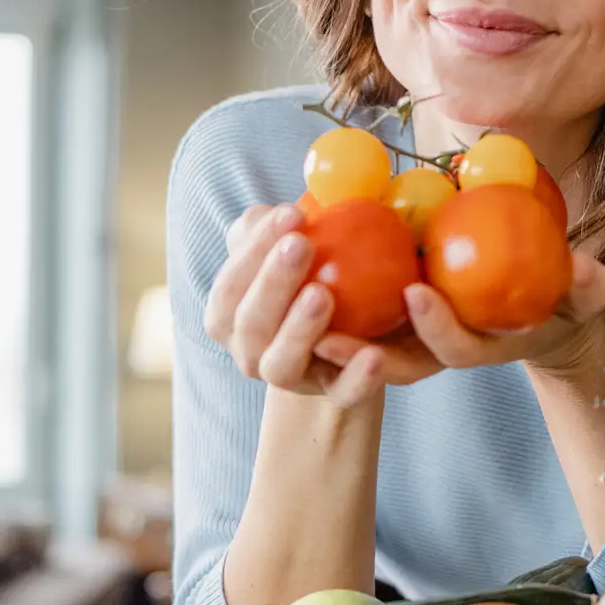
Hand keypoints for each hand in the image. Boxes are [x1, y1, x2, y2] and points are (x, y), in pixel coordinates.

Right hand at [202, 202, 384, 406]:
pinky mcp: (334, 396)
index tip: (291, 213)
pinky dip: (355, 378)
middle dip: (271, 283)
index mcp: (231, 317)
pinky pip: (342, 393)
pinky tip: (375, 355)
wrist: (356, 333)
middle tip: (302, 243)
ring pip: (281, 365)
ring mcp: (292, 377)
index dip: (252, 251)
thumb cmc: (314, 273)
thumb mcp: (292, 245)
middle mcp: (251, 352)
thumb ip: (275, 226)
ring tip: (322, 294)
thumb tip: (280, 209)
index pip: (229, 286)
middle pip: (249, 325)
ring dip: (297, 329)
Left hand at [312, 251, 604, 386]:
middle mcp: (438, 353)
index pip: (456, 351)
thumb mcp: (581, 289)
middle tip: (326, 320)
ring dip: (327, 336)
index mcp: (482, 346)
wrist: (533, 302)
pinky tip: (294, 269)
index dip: (437, 328)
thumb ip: (587, 284)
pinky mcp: (387, 325)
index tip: (415, 291)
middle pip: (393, 365)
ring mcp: (410, 342)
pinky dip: (321, 306)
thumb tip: (592, 274)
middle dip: (359, 352)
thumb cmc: (559, 293)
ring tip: (296, 304)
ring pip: (361, 353)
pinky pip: (349, 322)